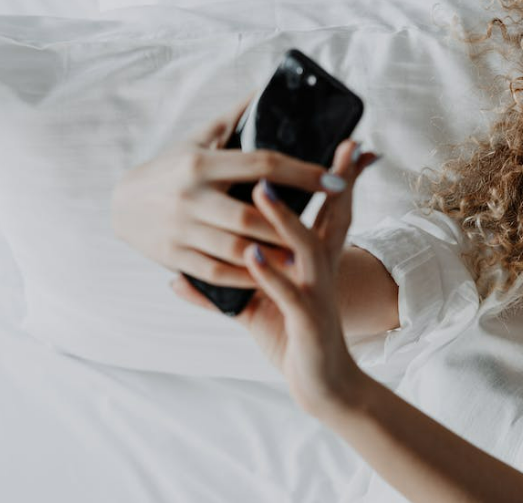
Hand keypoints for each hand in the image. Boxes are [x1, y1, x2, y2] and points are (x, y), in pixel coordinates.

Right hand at [111, 91, 333, 287]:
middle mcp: (190, 195)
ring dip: (273, 254)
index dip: (302, 172)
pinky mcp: (173, 255)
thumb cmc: (171, 168)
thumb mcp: (198, 138)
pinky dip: (246, 276)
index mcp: (201, 162)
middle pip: (251, 214)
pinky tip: (270, 274)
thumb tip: (266, 90)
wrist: (120, 204)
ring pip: (236, 247)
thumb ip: (234, 118)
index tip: (336, 179)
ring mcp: (180, 228)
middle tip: (324, 229)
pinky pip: (216, 271)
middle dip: (289, 224)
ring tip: (304, 257)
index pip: (262, 164)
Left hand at [171, 139, 378, 421]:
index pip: (330, 207)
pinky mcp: (307, 319)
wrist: (323, 381)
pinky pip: (287, 293)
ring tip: (260, 193)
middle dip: (331, 179)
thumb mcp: (262, 303)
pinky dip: (269, 274)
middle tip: (336, 144)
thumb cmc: (292, 335)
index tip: (346, 141)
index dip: (335, 174)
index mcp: (315, 258)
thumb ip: (225, 285)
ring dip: (282, 220)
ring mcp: (317, 292)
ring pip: (305, 248)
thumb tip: (177, 280)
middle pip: (335, 215)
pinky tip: (251, 256)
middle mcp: (322, 268)